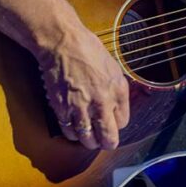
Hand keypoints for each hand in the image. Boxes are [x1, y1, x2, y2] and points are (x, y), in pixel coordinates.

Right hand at [33, 17, 130, 150]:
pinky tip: (74, 130)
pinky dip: (72, 134)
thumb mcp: (113, 68)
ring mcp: (81, 107)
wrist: (63, 44)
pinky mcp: (62, 109)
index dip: (117, 124)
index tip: (113, 122)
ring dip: (89, 141)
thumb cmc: (87, 50)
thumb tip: (116, 107)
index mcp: (118, 90)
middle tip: (104, 142)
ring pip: (88, 139)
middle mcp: (102, 102)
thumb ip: (116, 90)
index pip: (123, 122)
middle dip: (107, 143)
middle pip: (108, 137)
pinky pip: (69, 131)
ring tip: (89, 139)